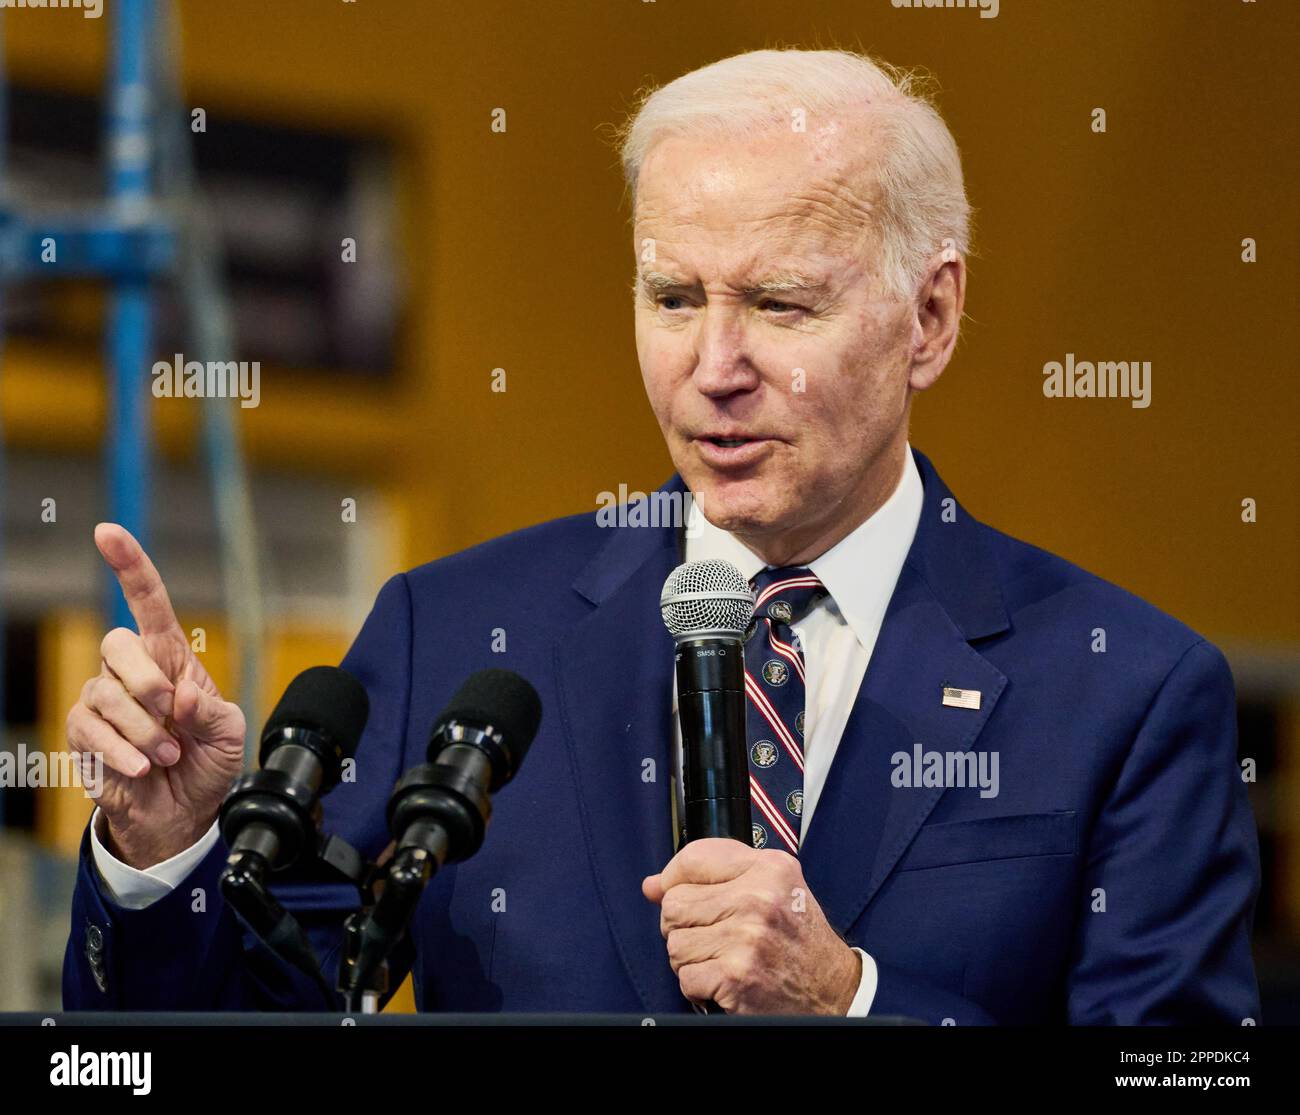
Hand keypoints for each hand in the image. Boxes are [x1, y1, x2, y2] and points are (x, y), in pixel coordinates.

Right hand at [65, 524, 246, 869]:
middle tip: (172, 714)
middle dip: (146, 680)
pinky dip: (123, 751)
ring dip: (145, 730)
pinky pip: (90, 729)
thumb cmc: (207, 762)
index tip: (107, 532)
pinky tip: (143, 768)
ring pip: (106, 693)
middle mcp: (131, 672)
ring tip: (168, 755)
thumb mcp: (229, 733)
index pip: (148, 602)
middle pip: (117, 642)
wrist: (183, 813)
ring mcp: (103, 701)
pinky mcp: (83, 735)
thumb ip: (211, 711)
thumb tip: (180, 696)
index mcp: (170, 658)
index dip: (129, 565)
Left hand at [642, 837, 861, 1014]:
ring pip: (675, 942)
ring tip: (719, 958)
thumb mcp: (773, 889)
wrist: (833, 991)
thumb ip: (716, 877)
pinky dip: (698, 986)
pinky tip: (722, 979)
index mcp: (768, 869)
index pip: (693, 858)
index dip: (674, 877)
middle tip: (709, 934)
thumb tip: (653, 885)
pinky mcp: (736, 976)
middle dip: (683, 924)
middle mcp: (758, 899)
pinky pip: (685, 977)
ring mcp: (746, 938)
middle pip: (675, 903)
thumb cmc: (801, 940)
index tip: (675, 890)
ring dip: (690, 958)